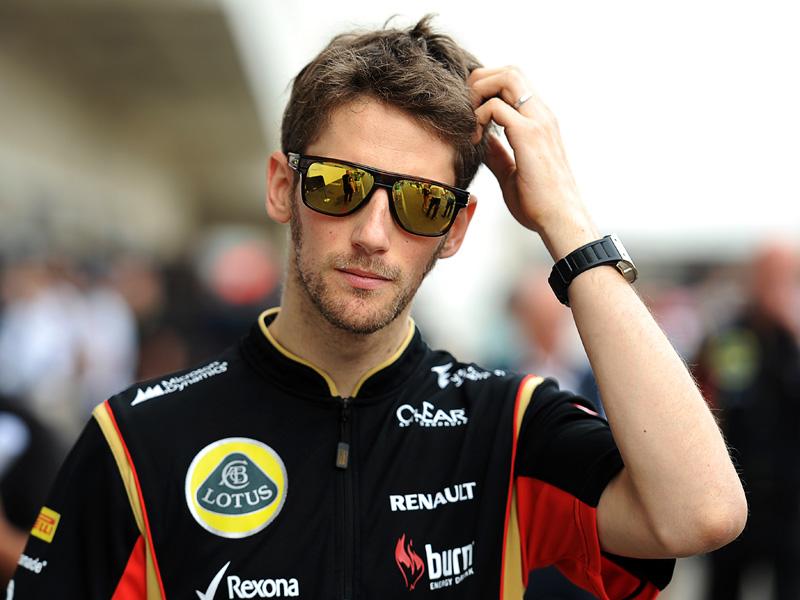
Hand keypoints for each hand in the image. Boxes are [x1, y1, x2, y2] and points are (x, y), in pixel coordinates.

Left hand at [469, 66, 598, 257]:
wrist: (560, 220)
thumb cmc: (539, 203)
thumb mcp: (511, 172)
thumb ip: (498, 153)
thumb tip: (481, 141)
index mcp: (539, 121)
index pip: (513, 81)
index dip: (487, 88)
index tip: (470, 114)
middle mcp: (541, 115)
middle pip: (509, 70)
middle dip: (480, 81)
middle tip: (464, 111)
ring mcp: (538, 122)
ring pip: (506, 77)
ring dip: (479, 92)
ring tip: (469, 122)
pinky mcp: (529, 135)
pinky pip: (496, 107)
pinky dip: (478, 117)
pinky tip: (474, 140)